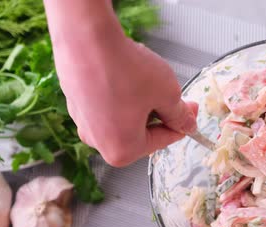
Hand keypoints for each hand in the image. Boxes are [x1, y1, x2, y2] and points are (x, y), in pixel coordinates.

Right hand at [45, 1, 196, 166]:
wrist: (86, 37)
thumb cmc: (125, 69)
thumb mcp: (167, 94)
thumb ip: (179, 115)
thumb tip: (186, 124)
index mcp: (122, 150)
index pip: (163, 139)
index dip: (182, 123)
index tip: (191, 110)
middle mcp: (98, 142)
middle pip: (142, 132)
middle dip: (159, 113)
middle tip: (173, 93)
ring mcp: (83, 122)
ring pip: (124, 117)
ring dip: (140, 102)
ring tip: (146, 79)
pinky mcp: (74, 101)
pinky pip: (107, 103)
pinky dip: (120, 93)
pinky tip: (125, 74)